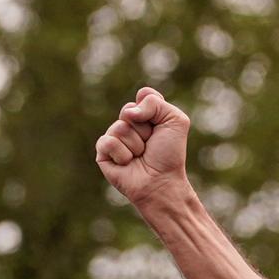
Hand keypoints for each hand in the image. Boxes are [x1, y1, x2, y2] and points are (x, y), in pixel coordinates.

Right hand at [95, 86, 191, 206]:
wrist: (161, 182)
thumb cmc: (169, 154)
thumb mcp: (175, 121)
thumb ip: (155, 103)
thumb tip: (129, 112)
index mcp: (145, 115)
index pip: (144, 96)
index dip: (152, 109)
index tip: (160, 125)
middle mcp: (128, 124)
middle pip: (128, 110)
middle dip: (144, 128)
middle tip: (151, 144)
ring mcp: (114, 137)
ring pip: (119, 127)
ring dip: (136, 144)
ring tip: (141, 156)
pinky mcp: (103, 152)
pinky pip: (108, 142)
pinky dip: (122, 154)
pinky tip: (128, 163)